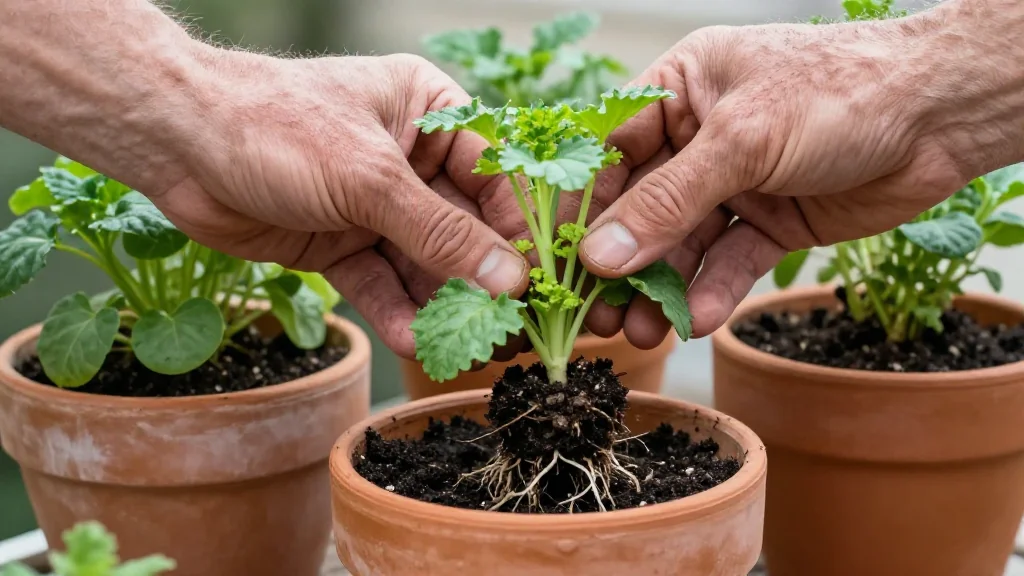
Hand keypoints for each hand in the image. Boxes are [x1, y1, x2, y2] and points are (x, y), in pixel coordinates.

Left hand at [148, 51, 529, 356]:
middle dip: (479, 280)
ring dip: (440, 306)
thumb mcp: (370, 179)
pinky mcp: (341, 241)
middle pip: (463, 226)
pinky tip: (414, 341)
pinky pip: (379, 281)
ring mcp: (375, 202)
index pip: (495, 176)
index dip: (518, 233)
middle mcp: (409, 157)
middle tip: (504, 332)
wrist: (178, 145)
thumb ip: (442, 233)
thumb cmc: (277, 126)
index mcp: (429, 111)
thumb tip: (510, 281)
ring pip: (422, 262)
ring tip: (464, 350)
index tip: (537, 286)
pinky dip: (394, 310)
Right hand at [576, 0, 1023, 343]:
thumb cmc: (839, 91)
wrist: (941, 115)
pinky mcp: (768, 221)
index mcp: (678, 90)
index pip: (607, 151)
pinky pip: (728, 262)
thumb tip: (600, 255)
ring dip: (659, 289)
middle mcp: (698, 137)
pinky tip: (698, 320)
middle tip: (594, 313)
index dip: (577, 207)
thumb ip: (668, 201)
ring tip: (639, 331)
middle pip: (639, 207)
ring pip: (680, 244)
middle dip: (618, 262)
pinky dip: (712, 292)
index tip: (549, 259)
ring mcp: (734, 182)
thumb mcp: (742, 140)